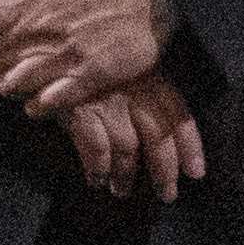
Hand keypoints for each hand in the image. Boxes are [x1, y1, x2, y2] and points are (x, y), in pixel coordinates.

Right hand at [64, 72, 203, 203]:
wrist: (48, 50)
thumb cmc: (90, 64)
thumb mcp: (125, 70)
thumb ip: (144, 97)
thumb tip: (160, 143)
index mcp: (151, 74)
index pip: (178, 114)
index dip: (190, 146)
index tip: (196, 172)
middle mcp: (134, 86)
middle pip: (158, 136)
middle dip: (164, 170)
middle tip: (167, 194)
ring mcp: (107, 98)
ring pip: (128, 147)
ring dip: (126, 175)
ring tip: (122, 190)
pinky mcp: (79, 109)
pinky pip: (97, 149)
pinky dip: (98, 169)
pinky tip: (96, 180)